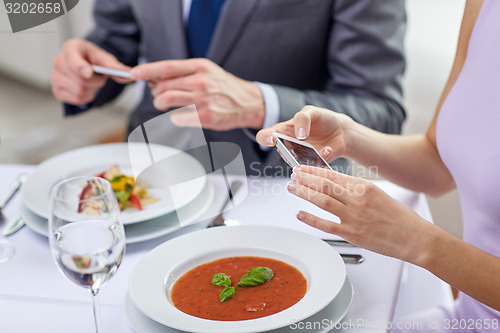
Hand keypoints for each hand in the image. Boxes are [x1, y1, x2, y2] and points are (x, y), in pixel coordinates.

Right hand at [51, 39, 131, 104]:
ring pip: (79, 91)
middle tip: (98, 76)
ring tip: (90, 81)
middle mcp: (59, 61)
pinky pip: (76, 99)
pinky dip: (85, 97)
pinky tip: (85, 88)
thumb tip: (130, 74)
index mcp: (71, 48)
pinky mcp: (56, 90)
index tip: (88, 73)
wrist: (83, 63)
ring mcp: (55, 76)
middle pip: (81, 80)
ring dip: (92, 90)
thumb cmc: (91, 58)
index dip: (80, 66)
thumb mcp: (104, 58)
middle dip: (96, 82)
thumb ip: (116, 67)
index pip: (72, 57)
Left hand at [129, 58, 264, 130]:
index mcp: (200, 67)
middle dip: (156, 92)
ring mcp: (203, 100)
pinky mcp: (205, 117)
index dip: (147, 71)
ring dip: (160, 103)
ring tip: (165, 104)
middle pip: (163, 86)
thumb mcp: (206, 71)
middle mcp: (201, 82)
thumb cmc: (223, 87)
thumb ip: (183, 72)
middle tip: (159, 94)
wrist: (248, 102)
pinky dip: (175, 117)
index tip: (134, 74)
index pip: (167, 67)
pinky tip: (184, 114)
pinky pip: (176, 118)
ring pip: (166, 101)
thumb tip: (155, 77)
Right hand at [256, 106, 353, 161]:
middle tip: (300, 143)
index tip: (272, 139)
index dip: (265, 138)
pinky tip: (328, 149)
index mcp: (283, 131)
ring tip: (322, 146)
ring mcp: (300, 156)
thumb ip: (302, 118)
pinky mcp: (313, 164)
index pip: (265, 136)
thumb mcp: (311, 111)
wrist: (341, 130)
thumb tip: (299, 135)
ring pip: (296, 162)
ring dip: (307, 155)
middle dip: (288, 151)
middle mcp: (289, 146)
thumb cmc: (322, 119)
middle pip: (281, 152)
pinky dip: (322, 156)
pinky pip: (314, 165)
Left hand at [287, 165, 430, 263]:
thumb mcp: (380, 194)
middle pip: (324, 185)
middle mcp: (357, 199)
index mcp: (364, 187)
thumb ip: (358, 190)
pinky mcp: (351, 233)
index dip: (314, 171)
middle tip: (292, 174)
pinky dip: (310, 219)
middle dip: (305, 178)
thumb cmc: (401, 218)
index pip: (333, 175)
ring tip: (291, 188)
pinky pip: (325, 224)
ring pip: (322, 200)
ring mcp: (353, 217)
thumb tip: (338, 185)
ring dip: (304, 193)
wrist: (415, 238)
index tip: (303, 168)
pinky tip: (299, 213)